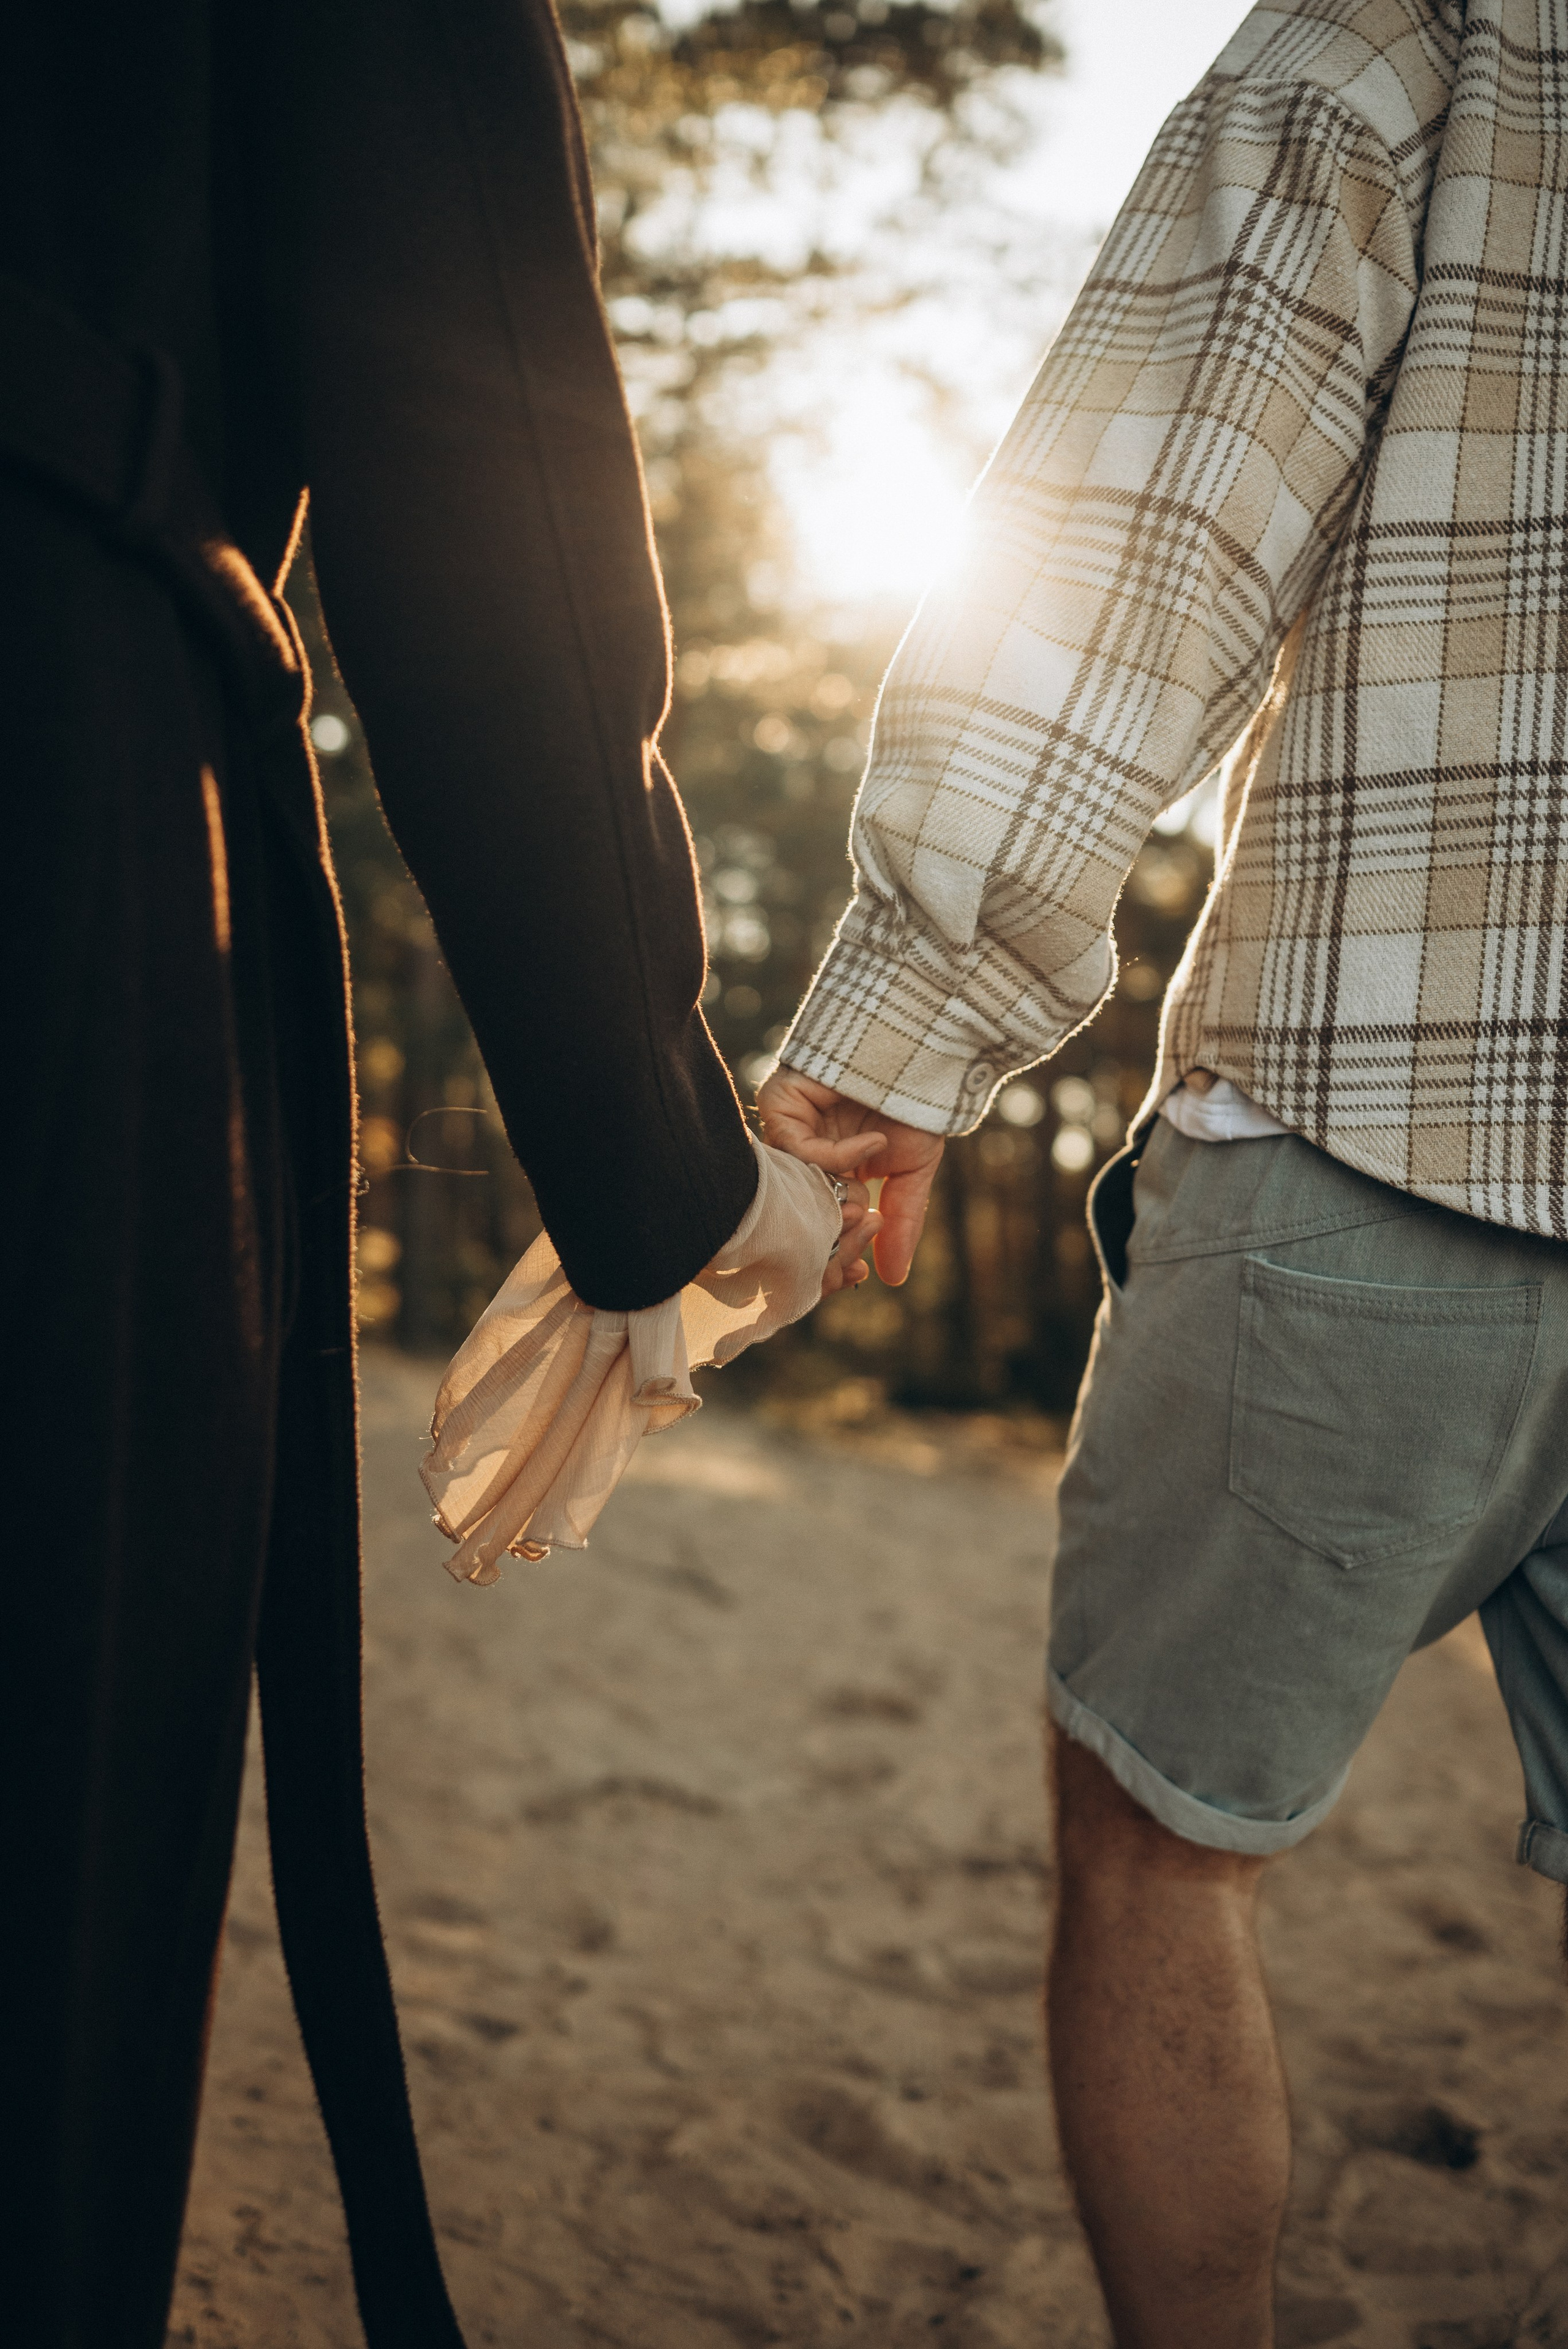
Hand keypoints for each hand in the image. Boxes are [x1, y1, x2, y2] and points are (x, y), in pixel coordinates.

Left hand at [758, 1066, 943, 1287]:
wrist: (919, 1050)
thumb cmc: (915, 1104)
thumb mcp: (912, 1172)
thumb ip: (900, 1224)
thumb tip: (894, 1279)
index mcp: (827, 1172)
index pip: (815, 1222)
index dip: (830, 1253)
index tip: (855, 1275)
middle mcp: (800, 1153)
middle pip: (794, 1212)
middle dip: (826, 1240)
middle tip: (856, 1254)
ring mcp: (787, 1129)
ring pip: (792, 1187)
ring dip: (833, 1201)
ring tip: (869, 1198)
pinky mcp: (780, 1104)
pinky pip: (794, 1149)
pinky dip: (834, 1157)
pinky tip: (871, 1144)